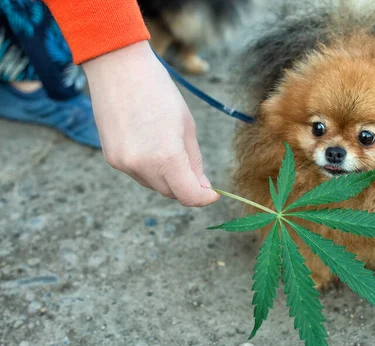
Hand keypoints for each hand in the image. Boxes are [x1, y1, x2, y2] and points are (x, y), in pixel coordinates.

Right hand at [82, 41, 218, 206]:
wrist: (118, 67)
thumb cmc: (158, 91)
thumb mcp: (187, 126)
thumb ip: (194, 161)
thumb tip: (201, 186)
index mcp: (167, 157)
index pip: (188, 196)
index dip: (203, 198)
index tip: (212, 194)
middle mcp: (143, 166)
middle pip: (171, 192)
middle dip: (186, 186)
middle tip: (196, 171)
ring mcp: (124, 164)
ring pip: (153, 185)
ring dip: (167, 177)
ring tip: (169, 148)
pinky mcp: (112, 158)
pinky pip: (137, 174)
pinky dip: (149, 168)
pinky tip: (150, 144)